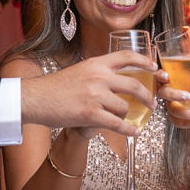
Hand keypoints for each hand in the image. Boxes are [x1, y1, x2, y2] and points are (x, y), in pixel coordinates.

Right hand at [21, 50, 156, 135]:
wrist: (35, 98)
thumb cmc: (54, 87)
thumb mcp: (79, 71)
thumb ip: (97, 72)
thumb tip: (114, 78)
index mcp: (96, 64)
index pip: (126, 56)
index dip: (144, 61)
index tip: (154, 67)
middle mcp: (98, 77)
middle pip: (134, 85)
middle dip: (147, 96)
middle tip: (152, 102)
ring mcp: (95, 96)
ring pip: (125, 107)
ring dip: (129, 115)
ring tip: (129, 120)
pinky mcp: (91, 114)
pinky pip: (117, 124)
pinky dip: (128, 130)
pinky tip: (133, 133)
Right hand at [158, 63, 189, 129]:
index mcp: (176, 81)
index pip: (162, 75)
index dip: (160, 75)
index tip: (166, 76)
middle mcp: (171, 93)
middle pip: (163, 93)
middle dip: (174, 94)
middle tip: (189, 96)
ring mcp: (172, 107)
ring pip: (175, 111)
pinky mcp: (176, 120)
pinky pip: (182, 123)